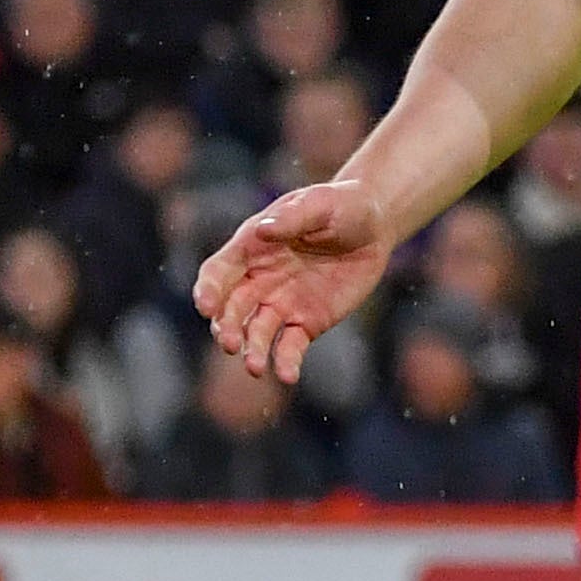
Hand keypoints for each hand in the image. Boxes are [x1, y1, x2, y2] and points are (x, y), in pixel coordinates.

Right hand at [194, 179, 392, 382]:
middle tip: (230, 343)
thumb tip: (264, 230)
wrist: (374, 227)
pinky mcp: (305, 323)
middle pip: (231, 309)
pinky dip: (286, 362)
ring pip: (256, 332)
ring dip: (252, 350)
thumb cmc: (341, 206)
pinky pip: (289, 347)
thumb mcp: (321, 204)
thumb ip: (293, 218)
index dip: (208, 290)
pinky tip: (288, 376)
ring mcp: (279, 304)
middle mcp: (257, 280)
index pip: (218, 272)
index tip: (206, 307)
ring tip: (255, 367)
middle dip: (227, 327)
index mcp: (251, 248)